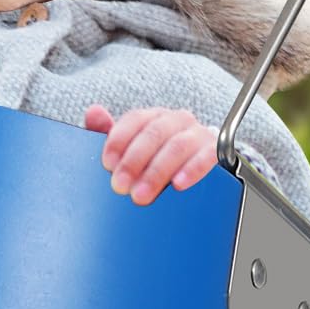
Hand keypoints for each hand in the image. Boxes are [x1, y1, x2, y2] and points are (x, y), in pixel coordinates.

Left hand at [84, 104, 218, 205]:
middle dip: (134, 161)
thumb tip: (93, 113)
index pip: (135, 120)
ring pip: (177, 146)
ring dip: (157, 172)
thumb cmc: (158, 161)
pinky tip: (178, 185)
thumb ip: (109, 134)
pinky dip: (193, 170)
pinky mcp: (216, 151)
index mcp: (153, 118)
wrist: (199, 172)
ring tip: (142, 195)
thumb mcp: (132, 150)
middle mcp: (176, 121)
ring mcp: (198, 135)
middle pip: (154, 134)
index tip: (107, 164)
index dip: (119, 140)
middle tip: (120, 186)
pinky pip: (207, 157)